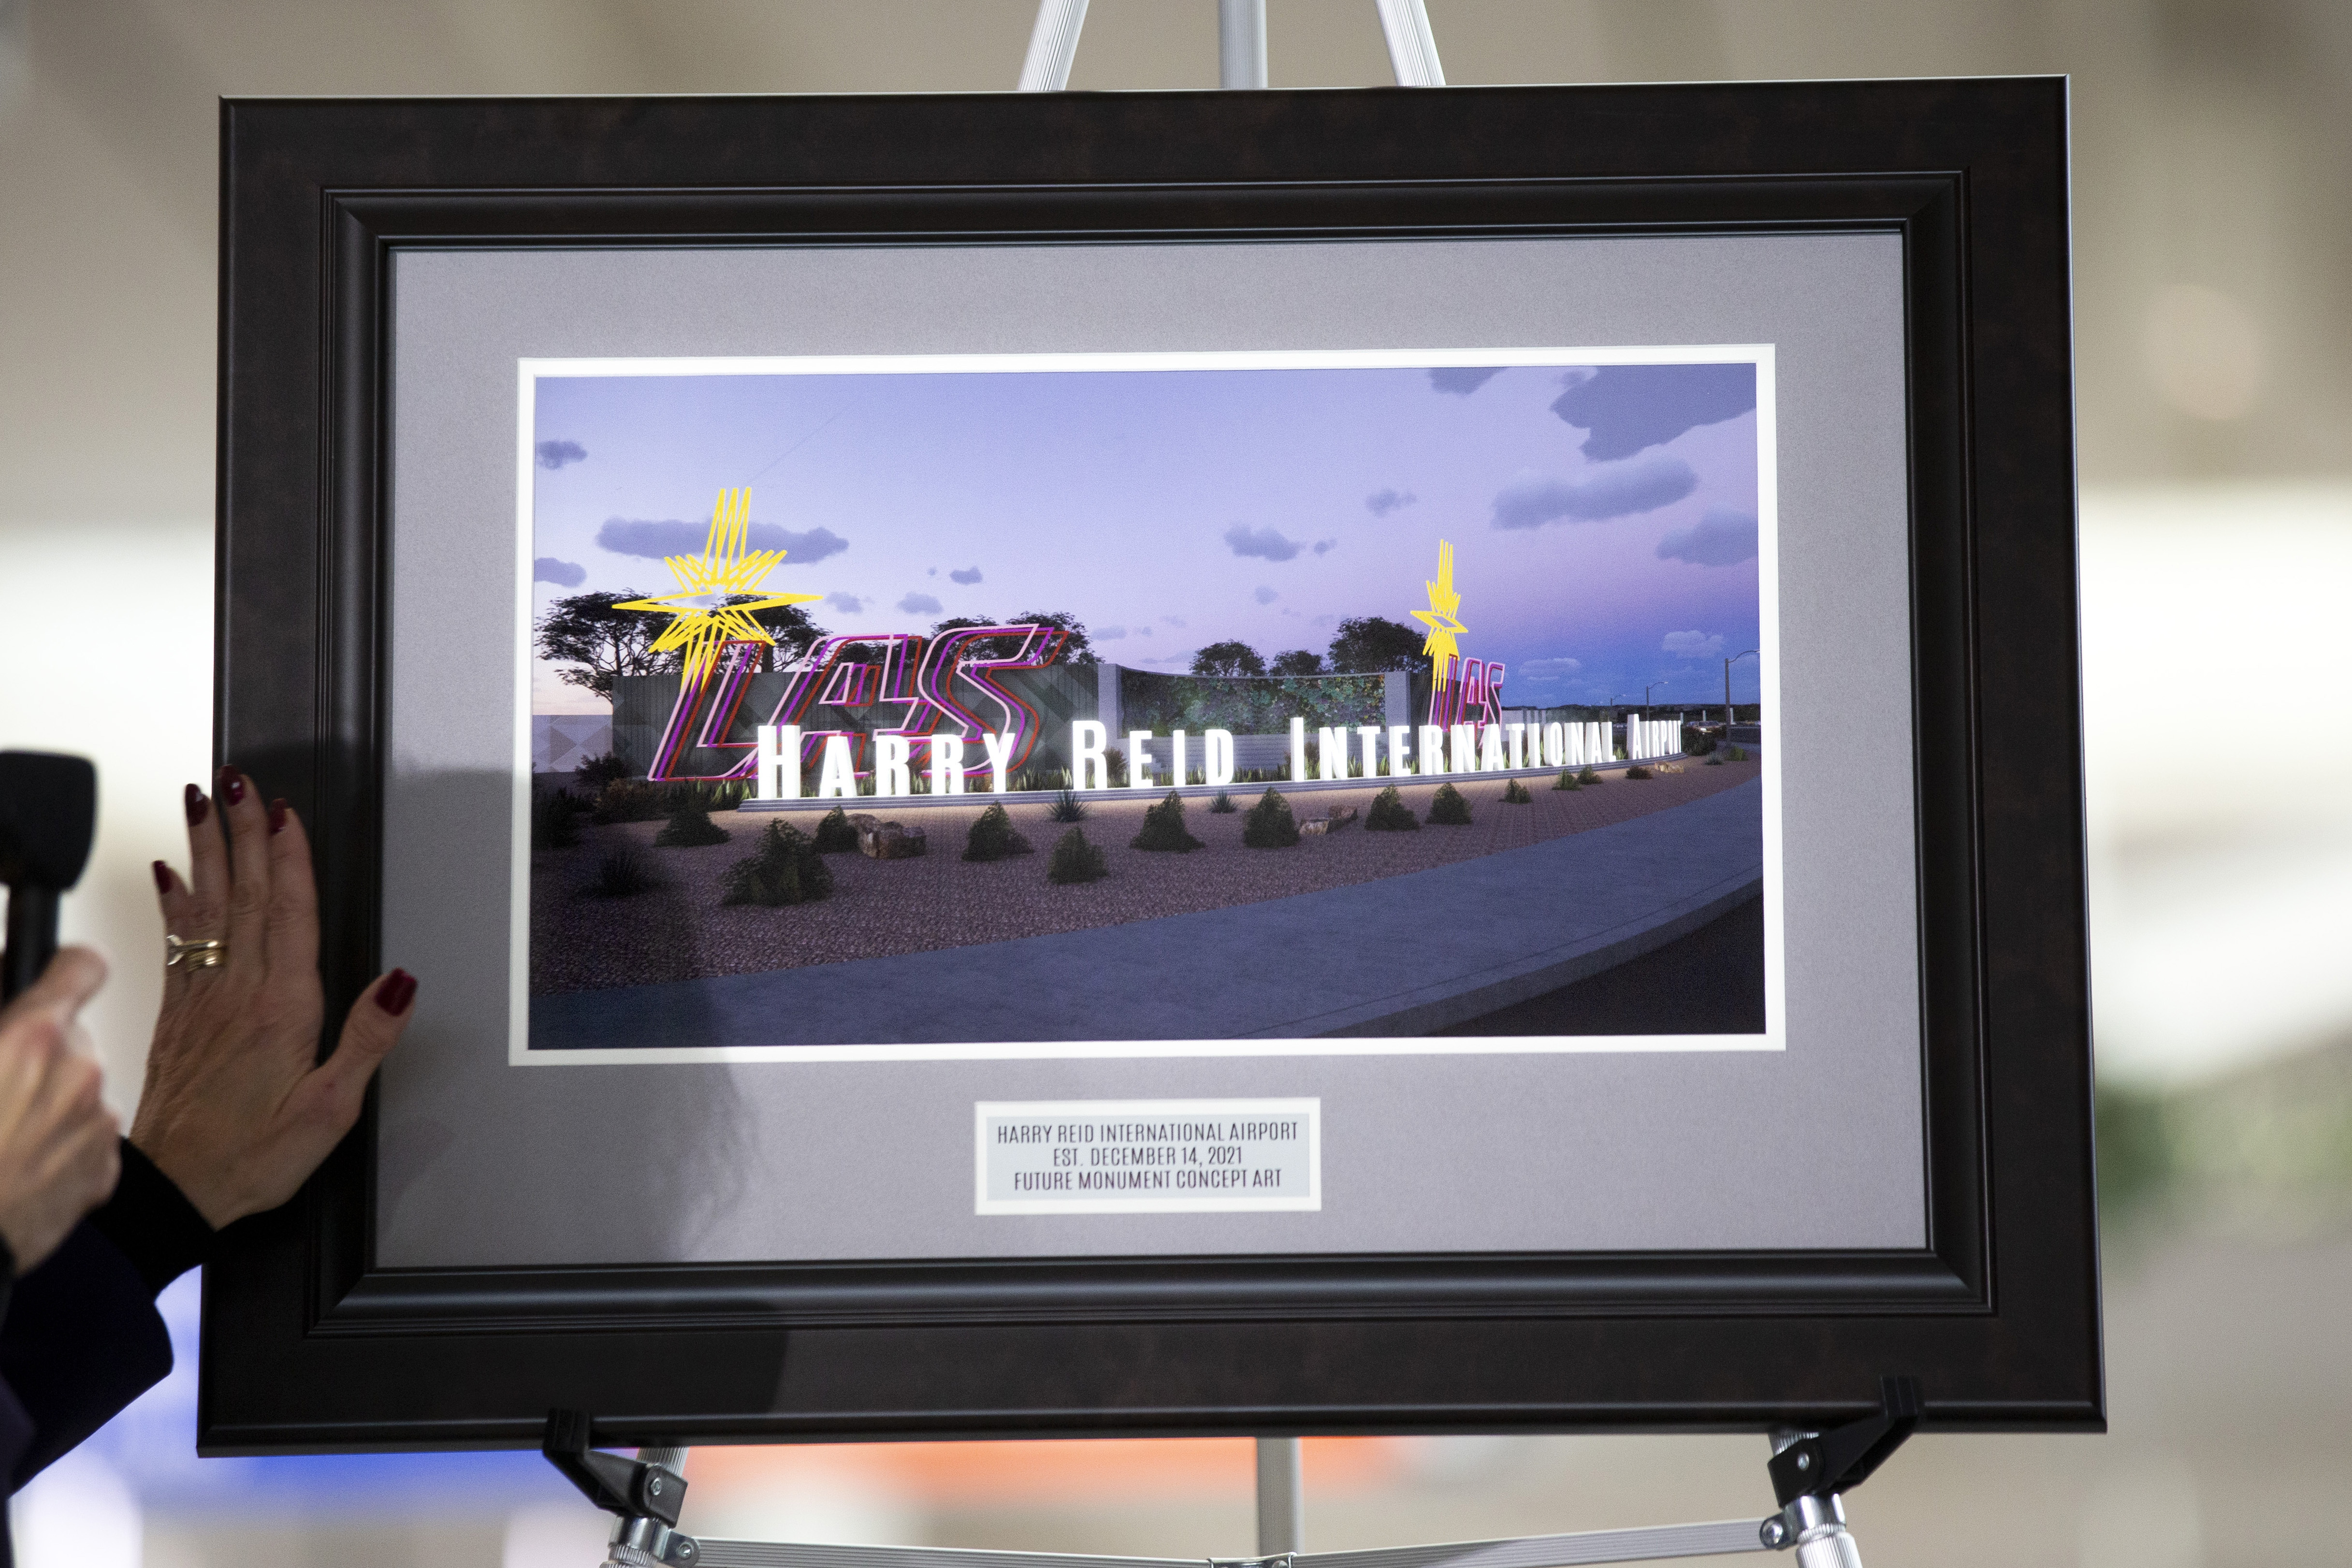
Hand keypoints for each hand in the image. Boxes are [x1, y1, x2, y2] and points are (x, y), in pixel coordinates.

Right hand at [0, 947, 121, 1271]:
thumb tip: (7, 984)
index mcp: (34, 1039)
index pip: (82, 966)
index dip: (64, 968)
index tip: (52, 974)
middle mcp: (81, 1073)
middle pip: (73, 1037)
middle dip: (38, 1051)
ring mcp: (98, 1124)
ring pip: (79, 1089)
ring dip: (49, 1099)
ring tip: (0, 1132)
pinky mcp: (103, 1171)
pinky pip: (86, 1138)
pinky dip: (59, 1143)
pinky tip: (19, 1164)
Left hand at [133, 766, 417, 1228]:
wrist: (175, 1189)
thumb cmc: (252, 1155)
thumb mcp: (330, 1110)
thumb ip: (365, 1041)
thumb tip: (399, 982)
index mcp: (281, 1010)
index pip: (288, 915)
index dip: (289, 860)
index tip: (285, 812)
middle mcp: (237, 994)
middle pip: (244, 896)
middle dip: (242, 832)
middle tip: (238, 781)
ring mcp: (203, 1001)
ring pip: (207, 908)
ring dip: (206, 850)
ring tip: (203, 802)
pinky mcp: (179, 1016)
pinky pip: (178, 942)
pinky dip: (175, 901)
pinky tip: (170, 872)